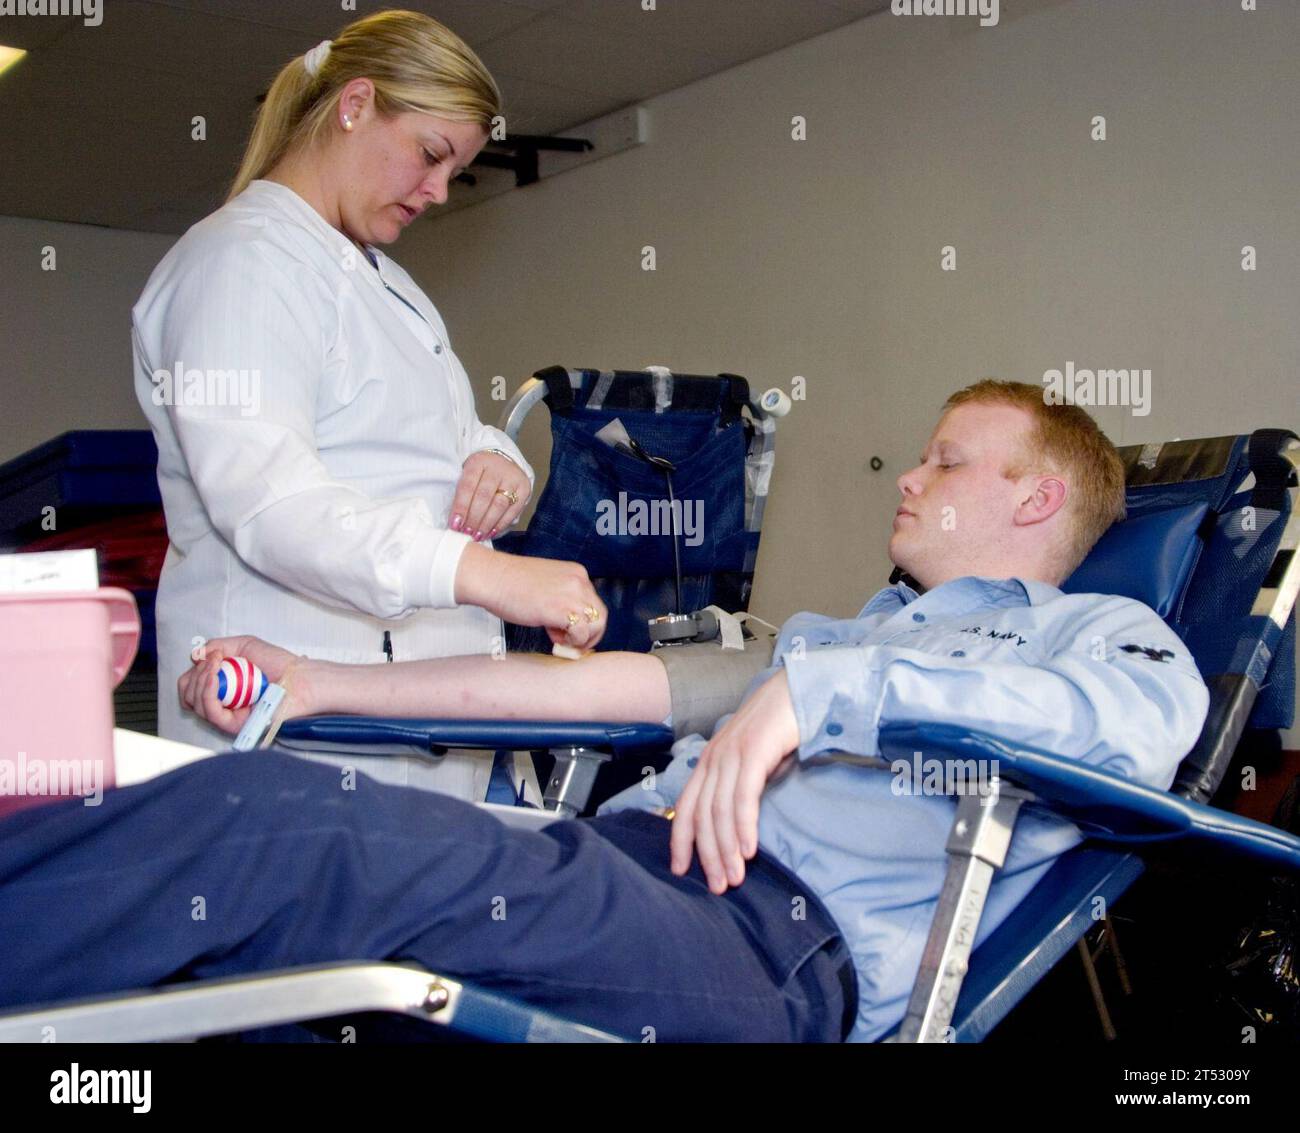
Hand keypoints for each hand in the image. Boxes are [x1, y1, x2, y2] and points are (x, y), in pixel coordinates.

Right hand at [178, 635, 313, 735]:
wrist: (298, 678)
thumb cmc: (278, 664)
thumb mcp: (244, 646)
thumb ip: (217, 646)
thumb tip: (194, 656)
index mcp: (221, 687)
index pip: (191, 685)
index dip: (195, 670)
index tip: (212, 656)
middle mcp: (221, 703)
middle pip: (188, 695)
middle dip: (196, 674)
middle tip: (215, 661)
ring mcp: (226, 715)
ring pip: (195, 703)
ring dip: (201, 679)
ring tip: (217, 664)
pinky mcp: (234, 725)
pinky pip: (210, 712)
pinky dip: (207, 691)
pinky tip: (214, 677)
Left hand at [450, 452, 530, 541]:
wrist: (503, 463)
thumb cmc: (480, 474)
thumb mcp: (468, 475)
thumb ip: (462, 495)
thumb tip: (455, 522)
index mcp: (478, 462)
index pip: (467, 486)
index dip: (461, 507)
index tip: (455, 524)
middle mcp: (497, 468)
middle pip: (484, 497)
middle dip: (474, 518)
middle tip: (466, 533)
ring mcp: (513, 478)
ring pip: (499, 505)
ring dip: (486, 524)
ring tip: (477, 536)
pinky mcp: (524, 489)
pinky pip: (513, 510)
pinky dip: (501, 524)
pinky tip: (491, 532)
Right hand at [454, 544, 606, 650]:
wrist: (492, 578)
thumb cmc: (510, 584)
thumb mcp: (545, 588)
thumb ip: (561, 602)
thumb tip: (567, 626)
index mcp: (576, 573)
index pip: (593, 602)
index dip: (583, 621)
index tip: (568, 630)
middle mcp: (579, 582)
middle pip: (600, 615)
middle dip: (588, 634)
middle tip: (570, 642)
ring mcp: (573, 595)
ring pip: (596, 625)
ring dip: (581, 639)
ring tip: (559, 640)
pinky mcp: (562, 609)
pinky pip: (581, 634)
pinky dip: (572, 643)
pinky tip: (555, 640)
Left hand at [669, 670, 800, 893]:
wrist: (798, 690)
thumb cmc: (778, 728)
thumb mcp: (751, 758)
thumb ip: (738, 784)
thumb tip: (736, 822)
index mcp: (708, 761)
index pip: (687, 807)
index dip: (681, 840)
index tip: (681, 871)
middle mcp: (713, 758)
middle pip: (701, 815)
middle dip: (707, 855)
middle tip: (717, 887)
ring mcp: (731, 754)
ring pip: (720, 811)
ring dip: (726, 849)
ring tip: (734, 878)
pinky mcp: (753, 752)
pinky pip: (744, 796)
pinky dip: (744, 826)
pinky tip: (749, 850)